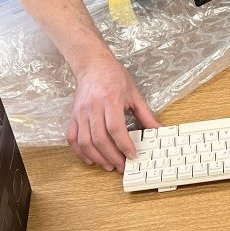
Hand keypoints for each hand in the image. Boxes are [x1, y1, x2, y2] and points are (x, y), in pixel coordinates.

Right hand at [65, 57, 158, 171]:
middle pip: (99, 138)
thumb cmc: (114, 77)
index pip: (115, 128)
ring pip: (84, 141)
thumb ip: (145, 114)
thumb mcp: (134, 93)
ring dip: (96, 157)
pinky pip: (72, 138)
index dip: (123, 144)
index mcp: (110, 99)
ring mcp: (80, 112)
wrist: (93, 65)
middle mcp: (93, 107)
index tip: (132, 155)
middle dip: (112, 156)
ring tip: (108, 165)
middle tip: (121, 166)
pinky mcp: (73, 115)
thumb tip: (157, 130)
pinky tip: (90, 159)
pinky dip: (79, 152)